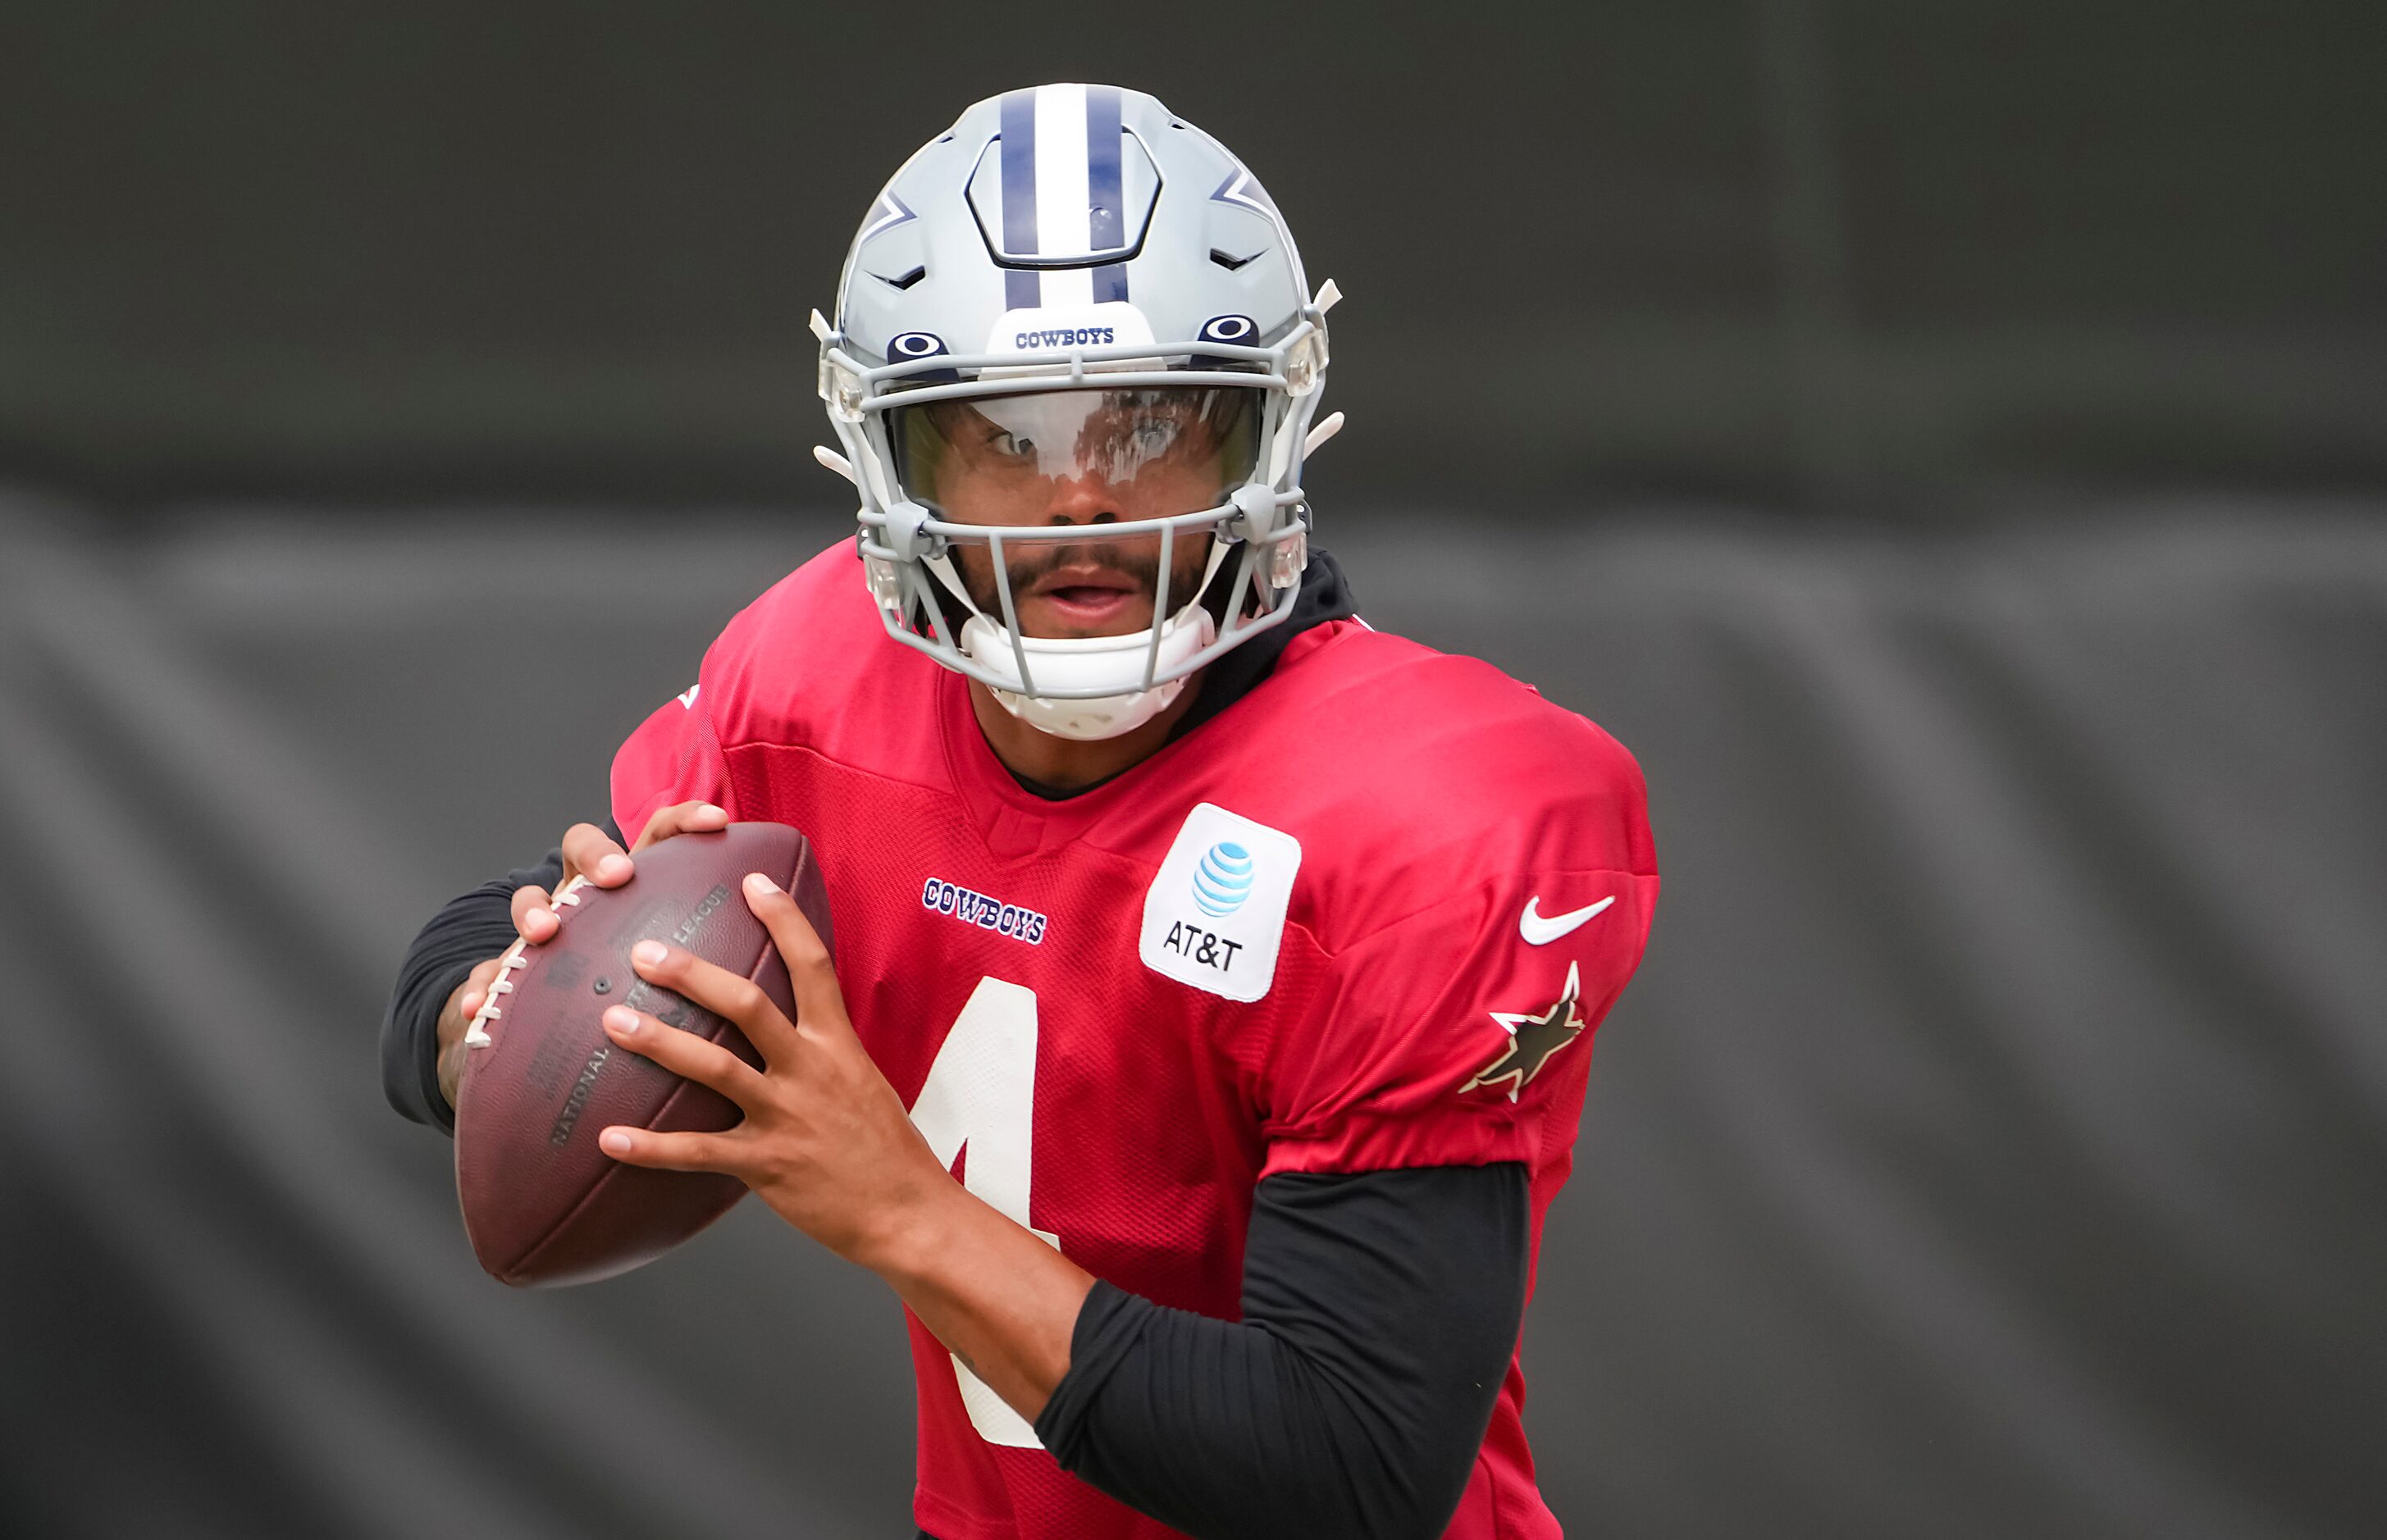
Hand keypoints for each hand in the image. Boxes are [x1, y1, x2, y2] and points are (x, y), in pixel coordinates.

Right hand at [435, 800, 729, 1106]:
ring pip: (529, 899)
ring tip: (544, 932)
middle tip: (619, 876)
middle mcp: (584, 895)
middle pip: (582, 848)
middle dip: (598, 853)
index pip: (658, 835)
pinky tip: (479, 1008)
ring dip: (533, 909)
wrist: (554, 1023)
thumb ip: (718, 946)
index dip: (685, 819)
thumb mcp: (676, 961)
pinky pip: (485, 976)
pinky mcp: (504, 973)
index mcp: (633, 885)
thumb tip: (784, 930)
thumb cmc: (632, 982)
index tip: (718, 821)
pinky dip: (479, 989)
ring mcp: (541, 928)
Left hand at [591, 871, 952, 1266]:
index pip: (812, 965)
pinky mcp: (766, 1165)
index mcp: (838, 1044)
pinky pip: (698, 1152)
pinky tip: (609, 1139)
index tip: (752, 881)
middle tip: (645, 952)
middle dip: (692, 974)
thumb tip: (786, 1025)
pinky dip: (651, 1147)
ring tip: (613, 1021)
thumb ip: (823, 1051)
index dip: (783, 918)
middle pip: (747, 1005)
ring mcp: (786, 1116)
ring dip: (659, 1041)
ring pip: (714, 1068)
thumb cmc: (886, 1150)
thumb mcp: (863, 1082)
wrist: (908, 1213)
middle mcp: (811, 1070)